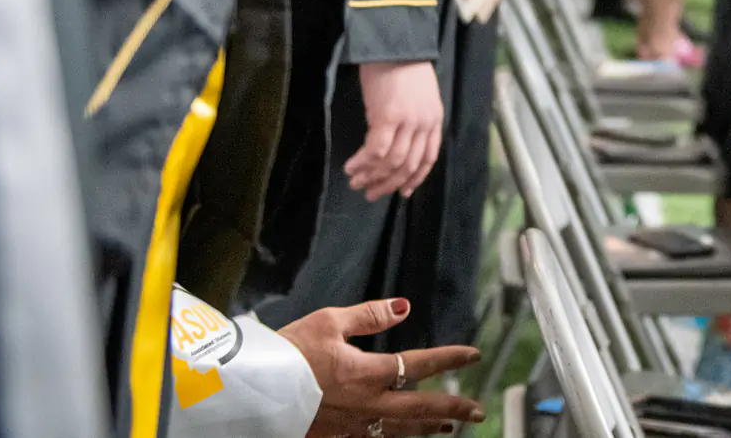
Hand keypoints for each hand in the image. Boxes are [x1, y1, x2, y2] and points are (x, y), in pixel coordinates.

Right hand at [278, 297, 482, 435]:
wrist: (253, 391)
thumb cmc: (289, 352)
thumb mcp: (330, 322)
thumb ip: (370, 316)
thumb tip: (404, 306)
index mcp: (368, 372)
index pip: (420, 364)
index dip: (449, 358)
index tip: (474, 354)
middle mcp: (367, 404)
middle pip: (419, 409)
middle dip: (451, 410)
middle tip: (478, 412)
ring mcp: (351, 426)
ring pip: (399, 431)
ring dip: (426, 428)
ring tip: (448, 429)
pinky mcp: (334, 437)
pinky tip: (401, 437)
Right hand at [345, 60, 442, 201]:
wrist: (394, 42)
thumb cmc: (401, 65)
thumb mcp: (416, 96)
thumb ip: (411, 121)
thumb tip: (393, 145)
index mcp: (434, 119)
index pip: (428, 158)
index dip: (415, 178)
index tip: (402, 192)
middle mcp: (425, 123)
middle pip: (409, 165)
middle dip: (388, 184)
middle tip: (370, 192)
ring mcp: (408, 121)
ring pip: (392, 162)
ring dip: (372, 176)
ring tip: (356, 181)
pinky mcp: (389, 116)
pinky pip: (376, 150)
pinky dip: (363, 162)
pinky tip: (351, 166)